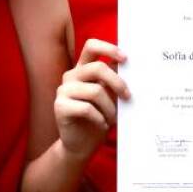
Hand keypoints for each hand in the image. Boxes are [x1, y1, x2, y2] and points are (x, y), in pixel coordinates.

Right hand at [54, 39, 128, 162]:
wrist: (81, 145)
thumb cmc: (98, 119)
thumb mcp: (110, 98)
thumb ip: (115, 83)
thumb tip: (133, 70)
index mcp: (83, 69)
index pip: (91, 46)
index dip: (109, 48)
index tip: (125, 59)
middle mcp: (71, 76)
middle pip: (98, 67)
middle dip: (117, 82)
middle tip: (128, 96)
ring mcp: (63, 91)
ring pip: (95, 91)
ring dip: (110, 107)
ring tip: (113, 118)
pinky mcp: (60, 107)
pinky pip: (86, 108)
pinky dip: (99, 118)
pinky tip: (101, 124)